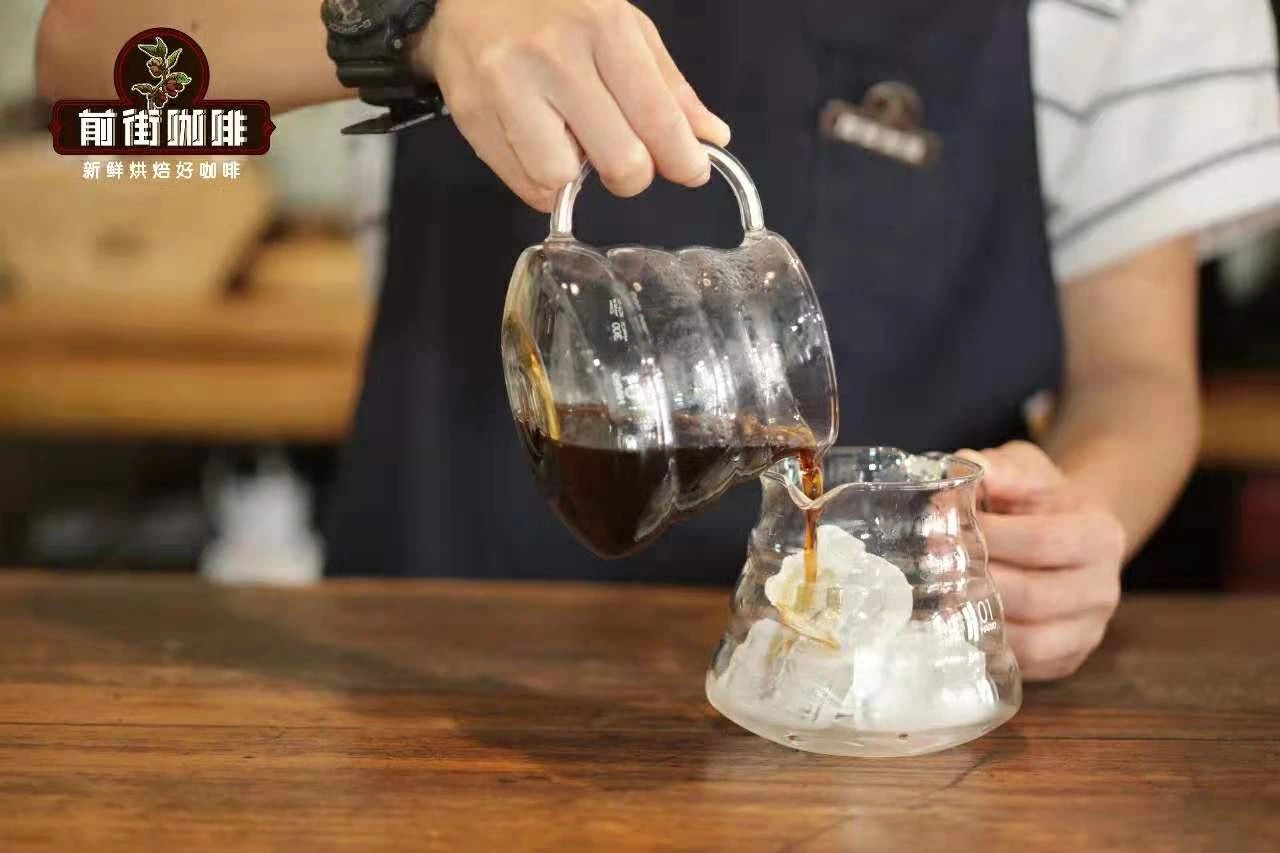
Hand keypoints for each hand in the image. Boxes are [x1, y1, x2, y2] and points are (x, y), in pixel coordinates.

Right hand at [419, 0, 731, 210]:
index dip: (683, 158)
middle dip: (630, 171)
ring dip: (574, 175)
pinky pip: (521, 183)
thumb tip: (711, 137)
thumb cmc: (554, 5)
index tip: (692, 172)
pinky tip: (538, 141)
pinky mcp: (470, 114)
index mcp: (600, 25)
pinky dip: (539, 178)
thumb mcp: (622, 23)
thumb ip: (667, 86)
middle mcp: (551, 57)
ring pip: (561, 181)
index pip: (656, 117)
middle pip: (618, 161)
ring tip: (567, 138)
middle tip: (622, 153)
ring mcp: (504, 88)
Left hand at [958, 441, 1126, 680]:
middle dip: (975, 581)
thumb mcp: (1025, 469)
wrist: (1067, 531)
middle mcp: (1104, 588)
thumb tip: (966, 467)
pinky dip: (988, 649)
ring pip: (1031, 640)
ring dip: (979, 621)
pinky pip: (1026, 665)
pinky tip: (955, 626)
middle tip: (931, 567)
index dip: (990, 536)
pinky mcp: (1067, 658)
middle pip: (1033, 596)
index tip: (944, 527)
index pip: (1040, 542)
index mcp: (1100, 536)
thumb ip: (1000, 468)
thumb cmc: (1038, 499)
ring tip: (938, 598)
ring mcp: (1089, 630)